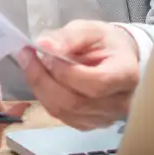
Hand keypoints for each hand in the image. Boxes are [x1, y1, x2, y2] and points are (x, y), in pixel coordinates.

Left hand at [17, 19, 140, 130]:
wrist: (117, 59)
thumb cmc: (106, 43)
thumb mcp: (90, 29)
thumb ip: (69, 36)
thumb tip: (45, 45)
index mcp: (126, 75)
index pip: (95, 83)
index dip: (66, 72)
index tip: (46, 52)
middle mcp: (120, 103)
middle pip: (75, 102)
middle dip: (44, 79)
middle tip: (27, 56)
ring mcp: (105, 119)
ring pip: (64, 111)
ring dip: (41, 88)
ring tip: (31, 64)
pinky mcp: (90, 125)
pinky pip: (61, 116)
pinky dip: (45, 97)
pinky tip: (41, 80)